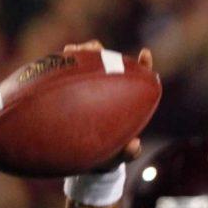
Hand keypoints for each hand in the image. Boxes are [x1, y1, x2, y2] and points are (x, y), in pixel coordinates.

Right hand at [62, 41, 152, 168]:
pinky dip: (67, 61)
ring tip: (76, 49)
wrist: (81, 160)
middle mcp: (108, 91)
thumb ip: (128, 153)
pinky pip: (69, 71)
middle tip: (95, 48)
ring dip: (85, 52)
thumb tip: (134, 145)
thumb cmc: (105, 156)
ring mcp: (89, 88)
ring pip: (89, 63)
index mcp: (125, 102)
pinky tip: (63, 54)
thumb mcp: (117, 156)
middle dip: (105, 52)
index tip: (145, 53)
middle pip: (111, 64)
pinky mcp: (70, 88)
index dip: (144, 66)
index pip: (139, 79)